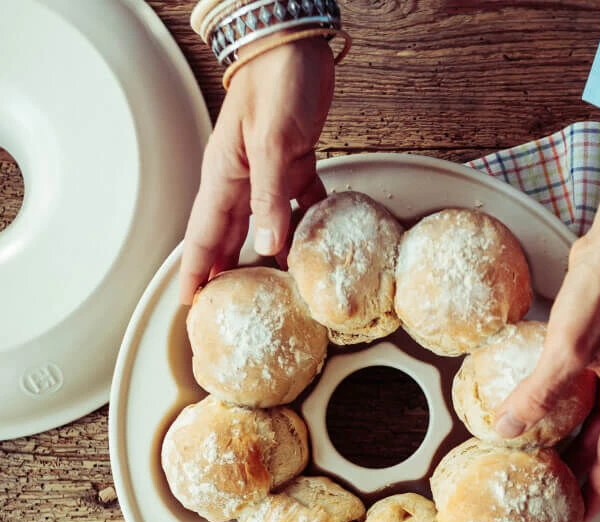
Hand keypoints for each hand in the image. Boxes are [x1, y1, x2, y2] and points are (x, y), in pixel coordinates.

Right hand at [179, 37, 334, 303]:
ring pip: (262, 223)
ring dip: (265, 253)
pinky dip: (304, 223)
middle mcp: (242, 179)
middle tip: (226, 304)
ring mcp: (267, 172)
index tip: (190, 301)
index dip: (197, 269)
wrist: (297, 42)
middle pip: (229, 235)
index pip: (204, 234)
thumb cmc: (277, 80)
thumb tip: (267, 247)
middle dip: (225, 271)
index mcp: (225, 176)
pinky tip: (312, 241)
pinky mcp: (294, 163)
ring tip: (271, 285)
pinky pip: (297, 203)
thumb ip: (269, 198)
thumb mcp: (272, 144)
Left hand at [497, 230, 599, 519]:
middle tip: (549, 496)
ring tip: (536, 462)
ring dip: (566, 443)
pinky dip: (558, 409)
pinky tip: (534, 410)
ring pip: (588, 421)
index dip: (595, 496)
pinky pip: (577, 394)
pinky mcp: (597, 352)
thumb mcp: (568, 350)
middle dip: (578, 475)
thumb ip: (537, 393)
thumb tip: (506, 429)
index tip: (574, 520)